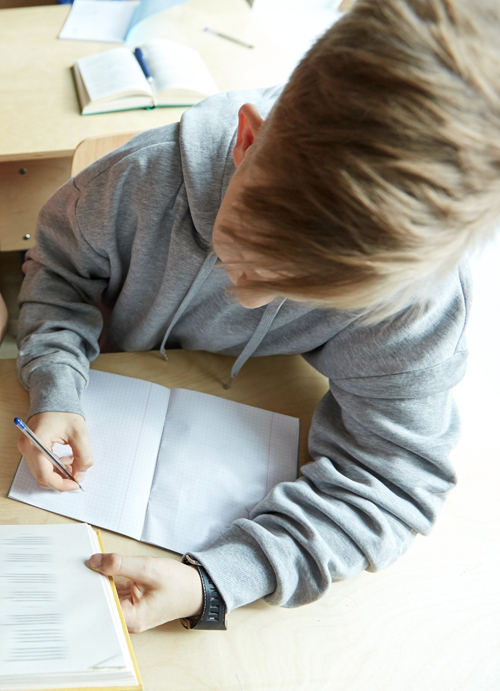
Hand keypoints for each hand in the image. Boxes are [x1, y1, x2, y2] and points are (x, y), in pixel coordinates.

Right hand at [17, 412, 92, 491]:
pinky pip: (41, 465)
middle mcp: (26, 447)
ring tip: (74, 464)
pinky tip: (67, 460)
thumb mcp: (80, 434)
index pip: (45, 474)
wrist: (55, 397)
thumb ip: (83, 456)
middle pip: (41, 476)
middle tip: (78, 475)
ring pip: (41, 472)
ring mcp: (26, 447)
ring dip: (58, 474)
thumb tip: (80, 475)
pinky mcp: (30, 447)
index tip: (76, 484)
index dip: (61, 484)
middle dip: (61, 479)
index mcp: (36, 443)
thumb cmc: (65, 412)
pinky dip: (54, 467)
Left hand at [87, 553, 203, 632]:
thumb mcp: (148, 568)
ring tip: (88, 564)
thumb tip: (95, 561)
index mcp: (131, 619)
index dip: (87, 591)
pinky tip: (101, 567)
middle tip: (79, 565)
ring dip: (99, 579)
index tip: (76, 575)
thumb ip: (120, 564)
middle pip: (100, 602)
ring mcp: (128, 611)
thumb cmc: (178, 584)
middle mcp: (127, 619)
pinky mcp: (130, 602)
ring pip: (106, 594)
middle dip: (91, 583)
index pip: (99, 607)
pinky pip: (114, 590)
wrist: (195, 589)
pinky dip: (108, 578)